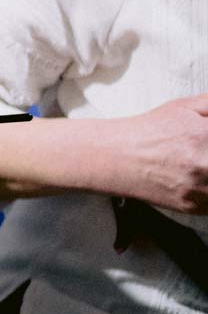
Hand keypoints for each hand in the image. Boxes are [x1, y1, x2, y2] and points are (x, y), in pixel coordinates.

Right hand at [97, 96, 207, 214]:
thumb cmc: (151, 130)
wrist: (115, 157)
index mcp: (206, 135)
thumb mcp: (186, 107)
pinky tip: (197, 179)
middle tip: (202, 154)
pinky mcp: (195, 206)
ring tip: (198, 165)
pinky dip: (207, 191)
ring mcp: (201, 188)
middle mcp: (206, 164)